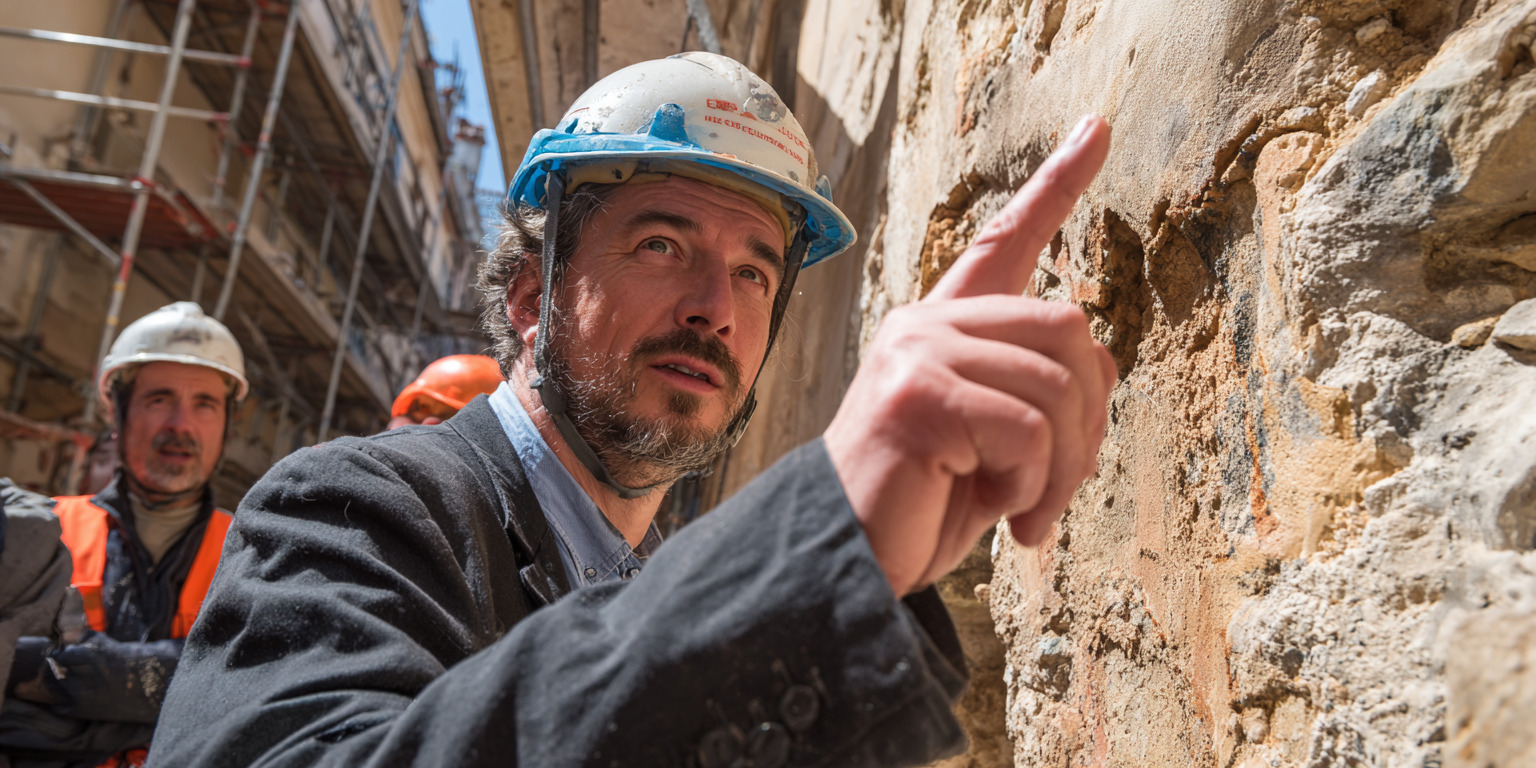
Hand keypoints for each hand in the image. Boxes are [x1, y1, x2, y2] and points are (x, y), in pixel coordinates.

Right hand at [824, 115, 1116, 596]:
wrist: (850, 562)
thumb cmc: (921, 507)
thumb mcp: (994, 445)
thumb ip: (1037, 390)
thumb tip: (1099, 365)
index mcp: (943, 327)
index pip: (1004, 240)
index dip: (1057, 185)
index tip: (1097, 129)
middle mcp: (926, 323)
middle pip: (1072, 327)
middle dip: (1089, 423)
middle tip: (1056, 492)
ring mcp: (917, 353)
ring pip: (1059, 386)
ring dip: (1063, 470)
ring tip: (1026, 515)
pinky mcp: (916, 396)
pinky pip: (1027, 431)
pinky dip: (1034, 488)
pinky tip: (1001, 517)